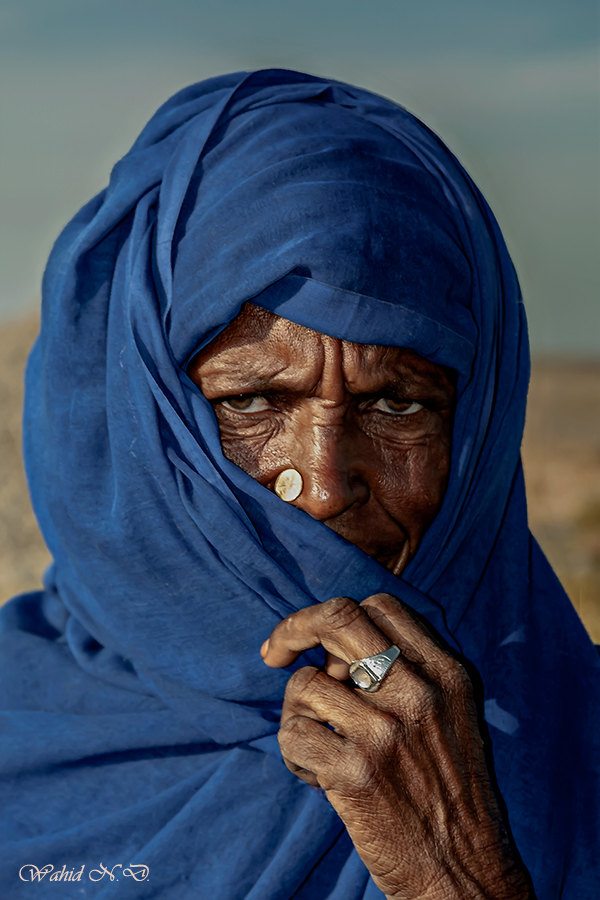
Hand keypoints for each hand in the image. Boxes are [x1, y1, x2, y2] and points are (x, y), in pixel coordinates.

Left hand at [261, 594, 530, 899]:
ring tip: (322, 748)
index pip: (379, 606)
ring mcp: (386, 731)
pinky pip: (293, 734)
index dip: (335, 616)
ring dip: (299, 715)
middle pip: (338, 619)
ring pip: (305, 684)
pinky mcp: (355, 772)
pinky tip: (321, 778)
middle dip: (294, 628)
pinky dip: (295, 755)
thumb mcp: (453, 714)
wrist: (466, 872)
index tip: (315, 642)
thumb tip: (332, 654)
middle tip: (274, 654)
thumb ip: (409, 671)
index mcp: (448, 673)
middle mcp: (420, 693)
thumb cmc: (450, 790)